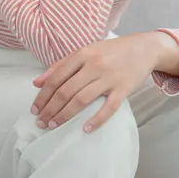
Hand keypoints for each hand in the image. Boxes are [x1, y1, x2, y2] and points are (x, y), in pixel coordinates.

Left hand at [30, 33, 168, 132]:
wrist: (144, 48)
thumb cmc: (110, 51)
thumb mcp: (84, 52)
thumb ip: (59, 66)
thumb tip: (36, 83)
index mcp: (81, 55)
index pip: (56, 79)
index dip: (43, 96)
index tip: (34, 110)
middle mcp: (93, 66)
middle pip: (66, 91)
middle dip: (50, 109)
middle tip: (41, 122)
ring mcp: (109, 78)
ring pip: (81, 99)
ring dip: (65, 115)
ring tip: (53, 125)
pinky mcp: (123, 89)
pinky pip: (109, 107)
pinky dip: (97, 119)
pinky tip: (86, 129)